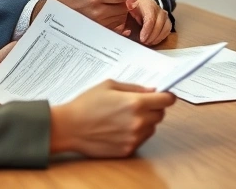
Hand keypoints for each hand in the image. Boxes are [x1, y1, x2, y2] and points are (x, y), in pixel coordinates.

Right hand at [49, 80, 175, 156]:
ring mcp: (134, 138)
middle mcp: (138, 122)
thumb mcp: (110, 86)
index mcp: (135, 103)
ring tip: (124, 117)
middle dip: (154, 108)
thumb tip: (153, 91)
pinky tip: (119, 128)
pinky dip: (135, 134)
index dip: (166, 96)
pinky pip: (141, 139)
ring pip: (152, 128)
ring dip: (145, 122)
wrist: (68, 127)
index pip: (166, 100)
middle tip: (138, 105)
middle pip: (161, 114)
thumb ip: (135, 88)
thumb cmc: (86, 104)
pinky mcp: (127, 150)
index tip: (164, 95)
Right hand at [51, 0, 135, 30]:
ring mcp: (100, 23)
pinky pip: (117, 28)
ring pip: (122, 17)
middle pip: (124, 7)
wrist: (57, 15)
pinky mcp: (100, 31)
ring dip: (123, 11)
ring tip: (117, 5)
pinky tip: (116, 16)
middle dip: (126, 1)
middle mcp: (99, 12)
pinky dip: (121, 23)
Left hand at [125, 0, 171, 45]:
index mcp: (146, 4)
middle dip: (152, 35)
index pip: (150, 18)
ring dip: (157, 37)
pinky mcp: (166, 20)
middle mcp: (156, 8)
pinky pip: (167, 29)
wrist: (140, 5)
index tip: (142, 39)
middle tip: (144, 42)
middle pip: (159, 23)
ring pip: (165, 26)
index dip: (147, 30)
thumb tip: (126, 32)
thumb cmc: (132, 10)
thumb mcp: (125, 13)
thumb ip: (124, 21)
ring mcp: (163, 14)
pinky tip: (153, 41)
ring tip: (148, 42)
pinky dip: (161, 37)